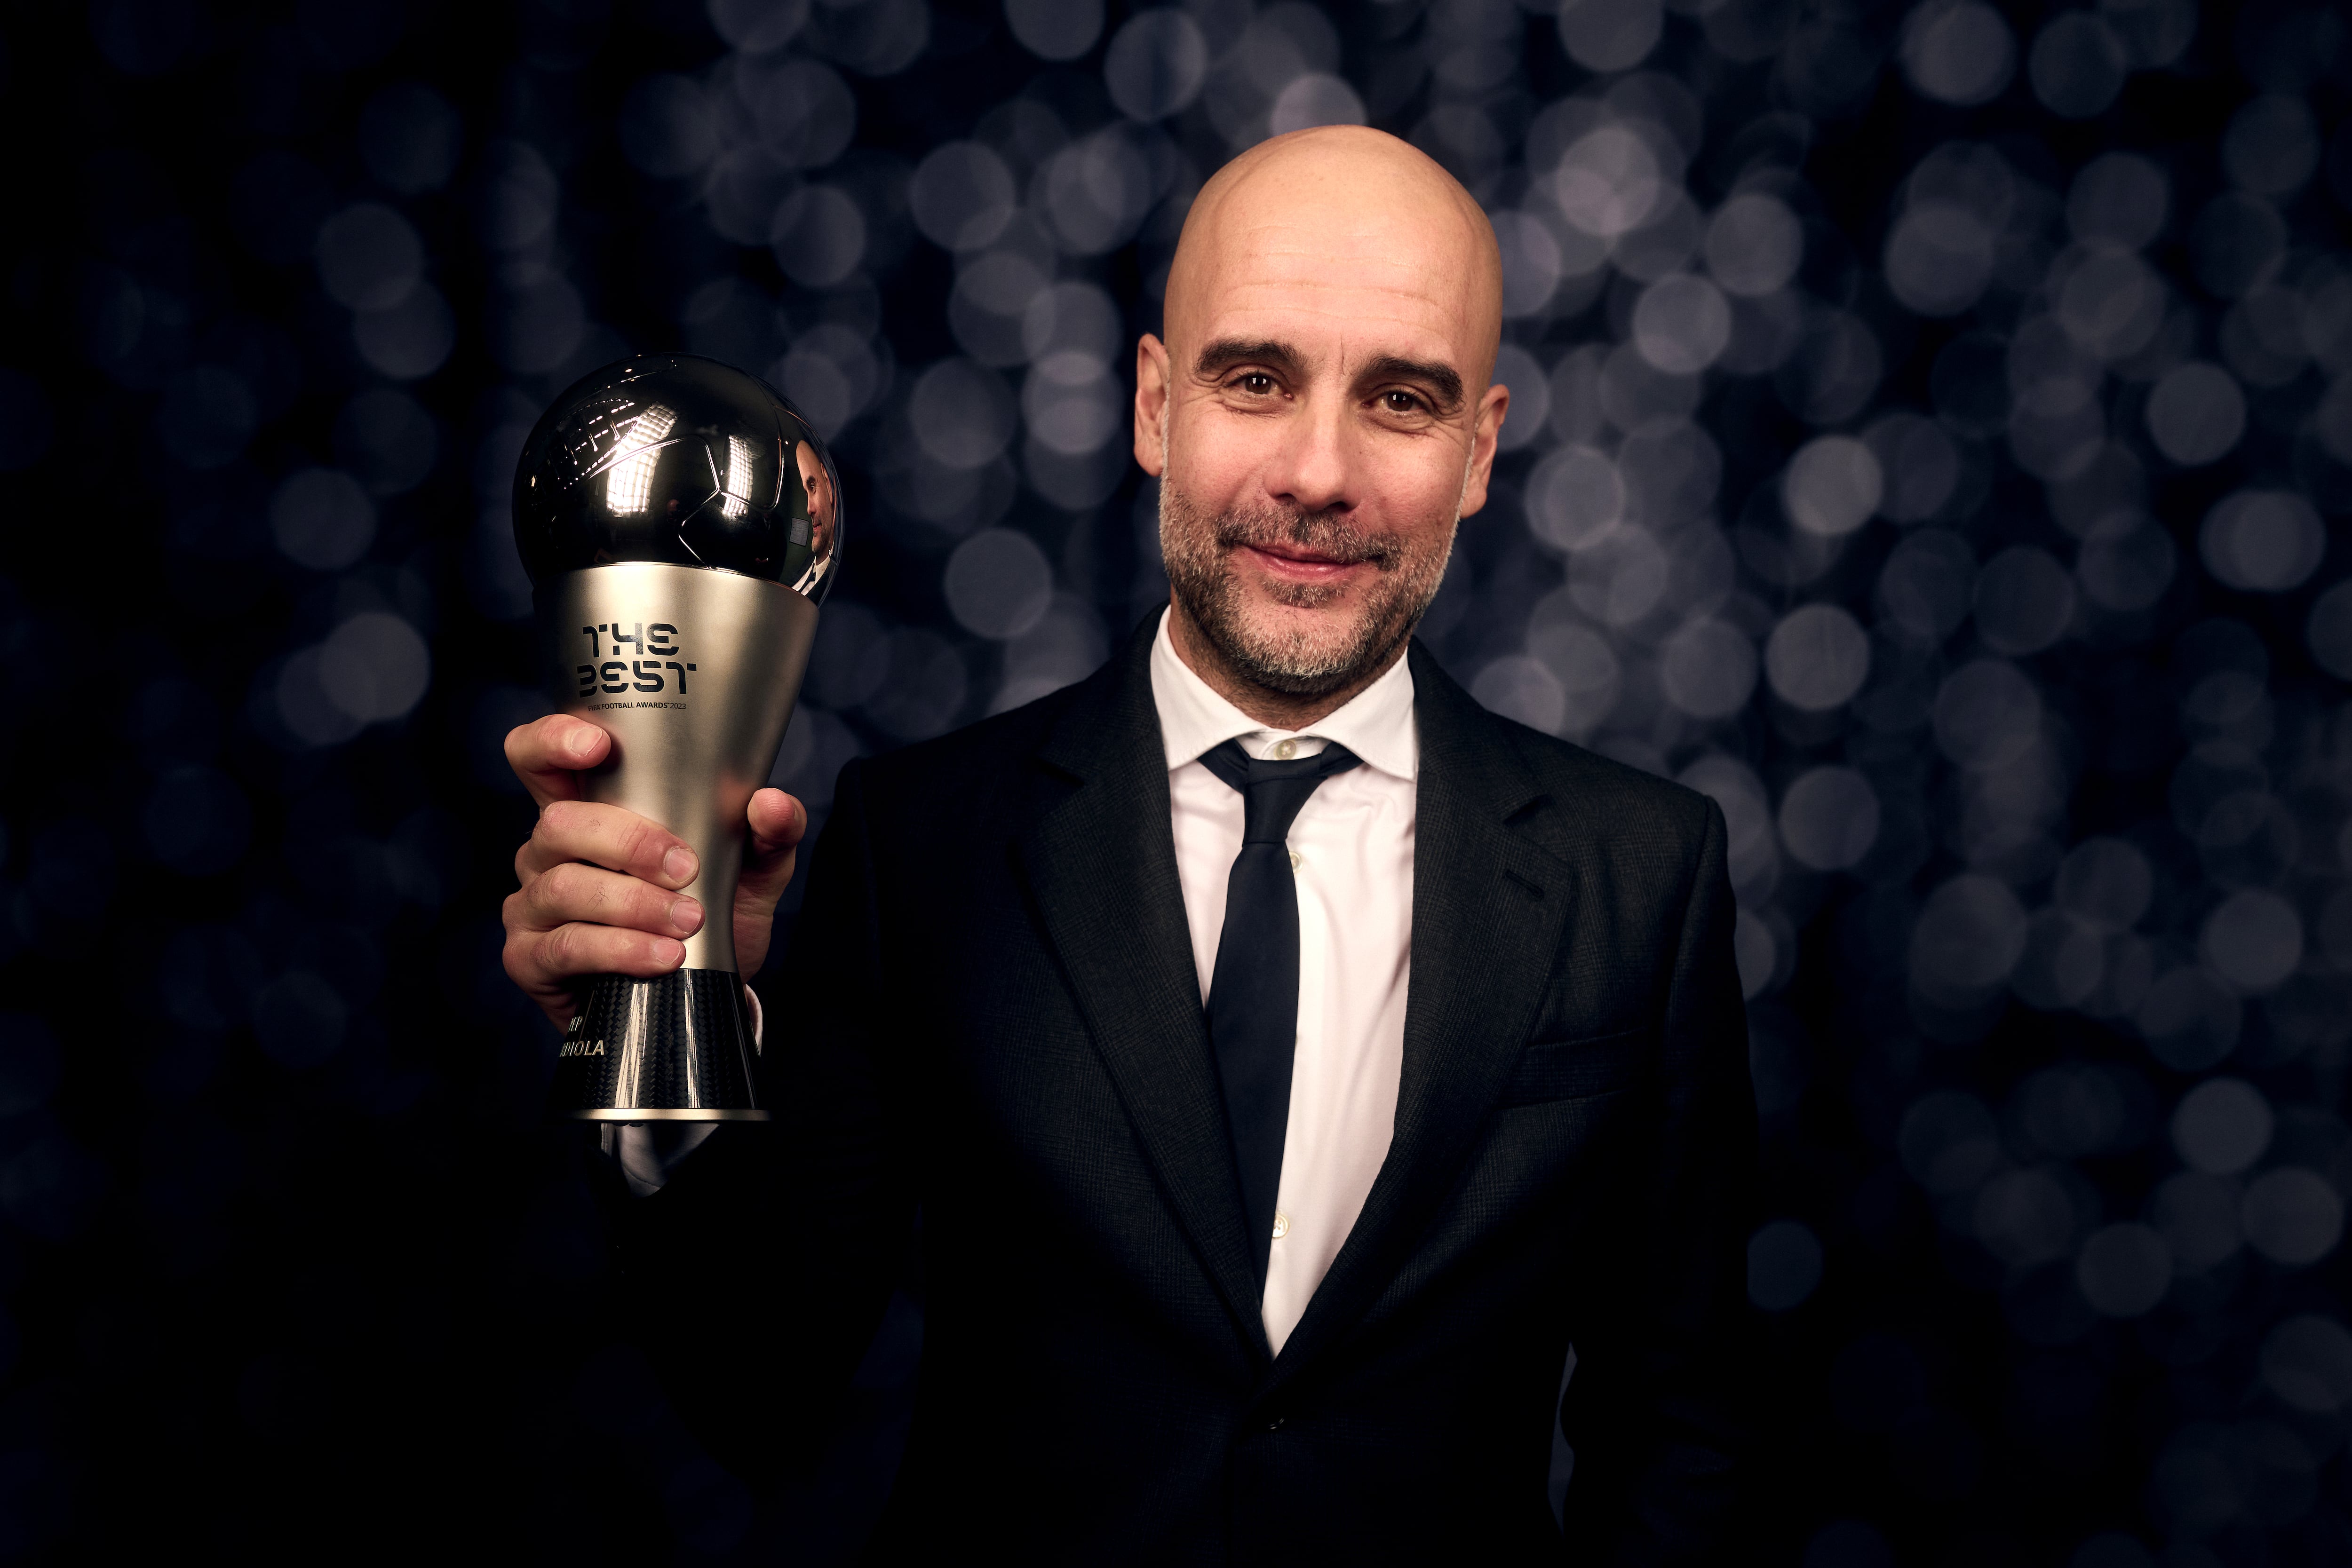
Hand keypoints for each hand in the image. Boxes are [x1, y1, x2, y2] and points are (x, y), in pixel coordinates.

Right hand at [500, 714, 810, 1031]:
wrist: (699, 996)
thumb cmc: (709, 916)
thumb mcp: (751, 871)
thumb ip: (770, 832)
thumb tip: (771, 802)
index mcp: (589, 812)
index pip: (539, 758)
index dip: (553, 741)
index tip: (598, 745)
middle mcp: (549, 852)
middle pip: (559, 823)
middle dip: (628, 842)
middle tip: (685, 869)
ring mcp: (533, 905)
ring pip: (565, 886)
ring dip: (633, 904)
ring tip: (687, 921)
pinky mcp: (530, 959)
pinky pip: (565, 946)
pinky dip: (620, 949)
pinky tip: (661, 956)